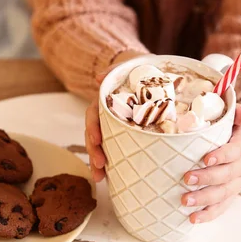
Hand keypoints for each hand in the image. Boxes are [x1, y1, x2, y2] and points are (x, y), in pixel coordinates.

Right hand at [85, 50, 147, 181]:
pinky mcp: (123, 132)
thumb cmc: (139, 68)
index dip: (92, 127)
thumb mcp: (130, 64)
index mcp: (106, 99)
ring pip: (101, 144)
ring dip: (97, 161)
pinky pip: (113, 148)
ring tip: (100, 178)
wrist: (148, 71)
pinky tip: (109, 177)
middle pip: (94, 134)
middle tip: (99, 166)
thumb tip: (99, 77)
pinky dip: (110, 163)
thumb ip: (116, 68)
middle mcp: (107, 113)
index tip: (96, 140)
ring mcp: (114, 124)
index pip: (93, 114)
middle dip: (94, 151)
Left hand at [181, 100, 240, 223]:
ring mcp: (236, 183)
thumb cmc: (233, 128)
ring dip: (204, 199)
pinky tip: (193, 219)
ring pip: (223, 194)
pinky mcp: (230, 194)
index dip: (222, 156)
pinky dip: (208, 214)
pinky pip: (222, 207)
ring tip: (185, 201)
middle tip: (186, 178)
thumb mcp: (236, 117)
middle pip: (226, 175)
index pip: (235, 152)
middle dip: (206, 178)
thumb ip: (237, 113)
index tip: (206, 158)